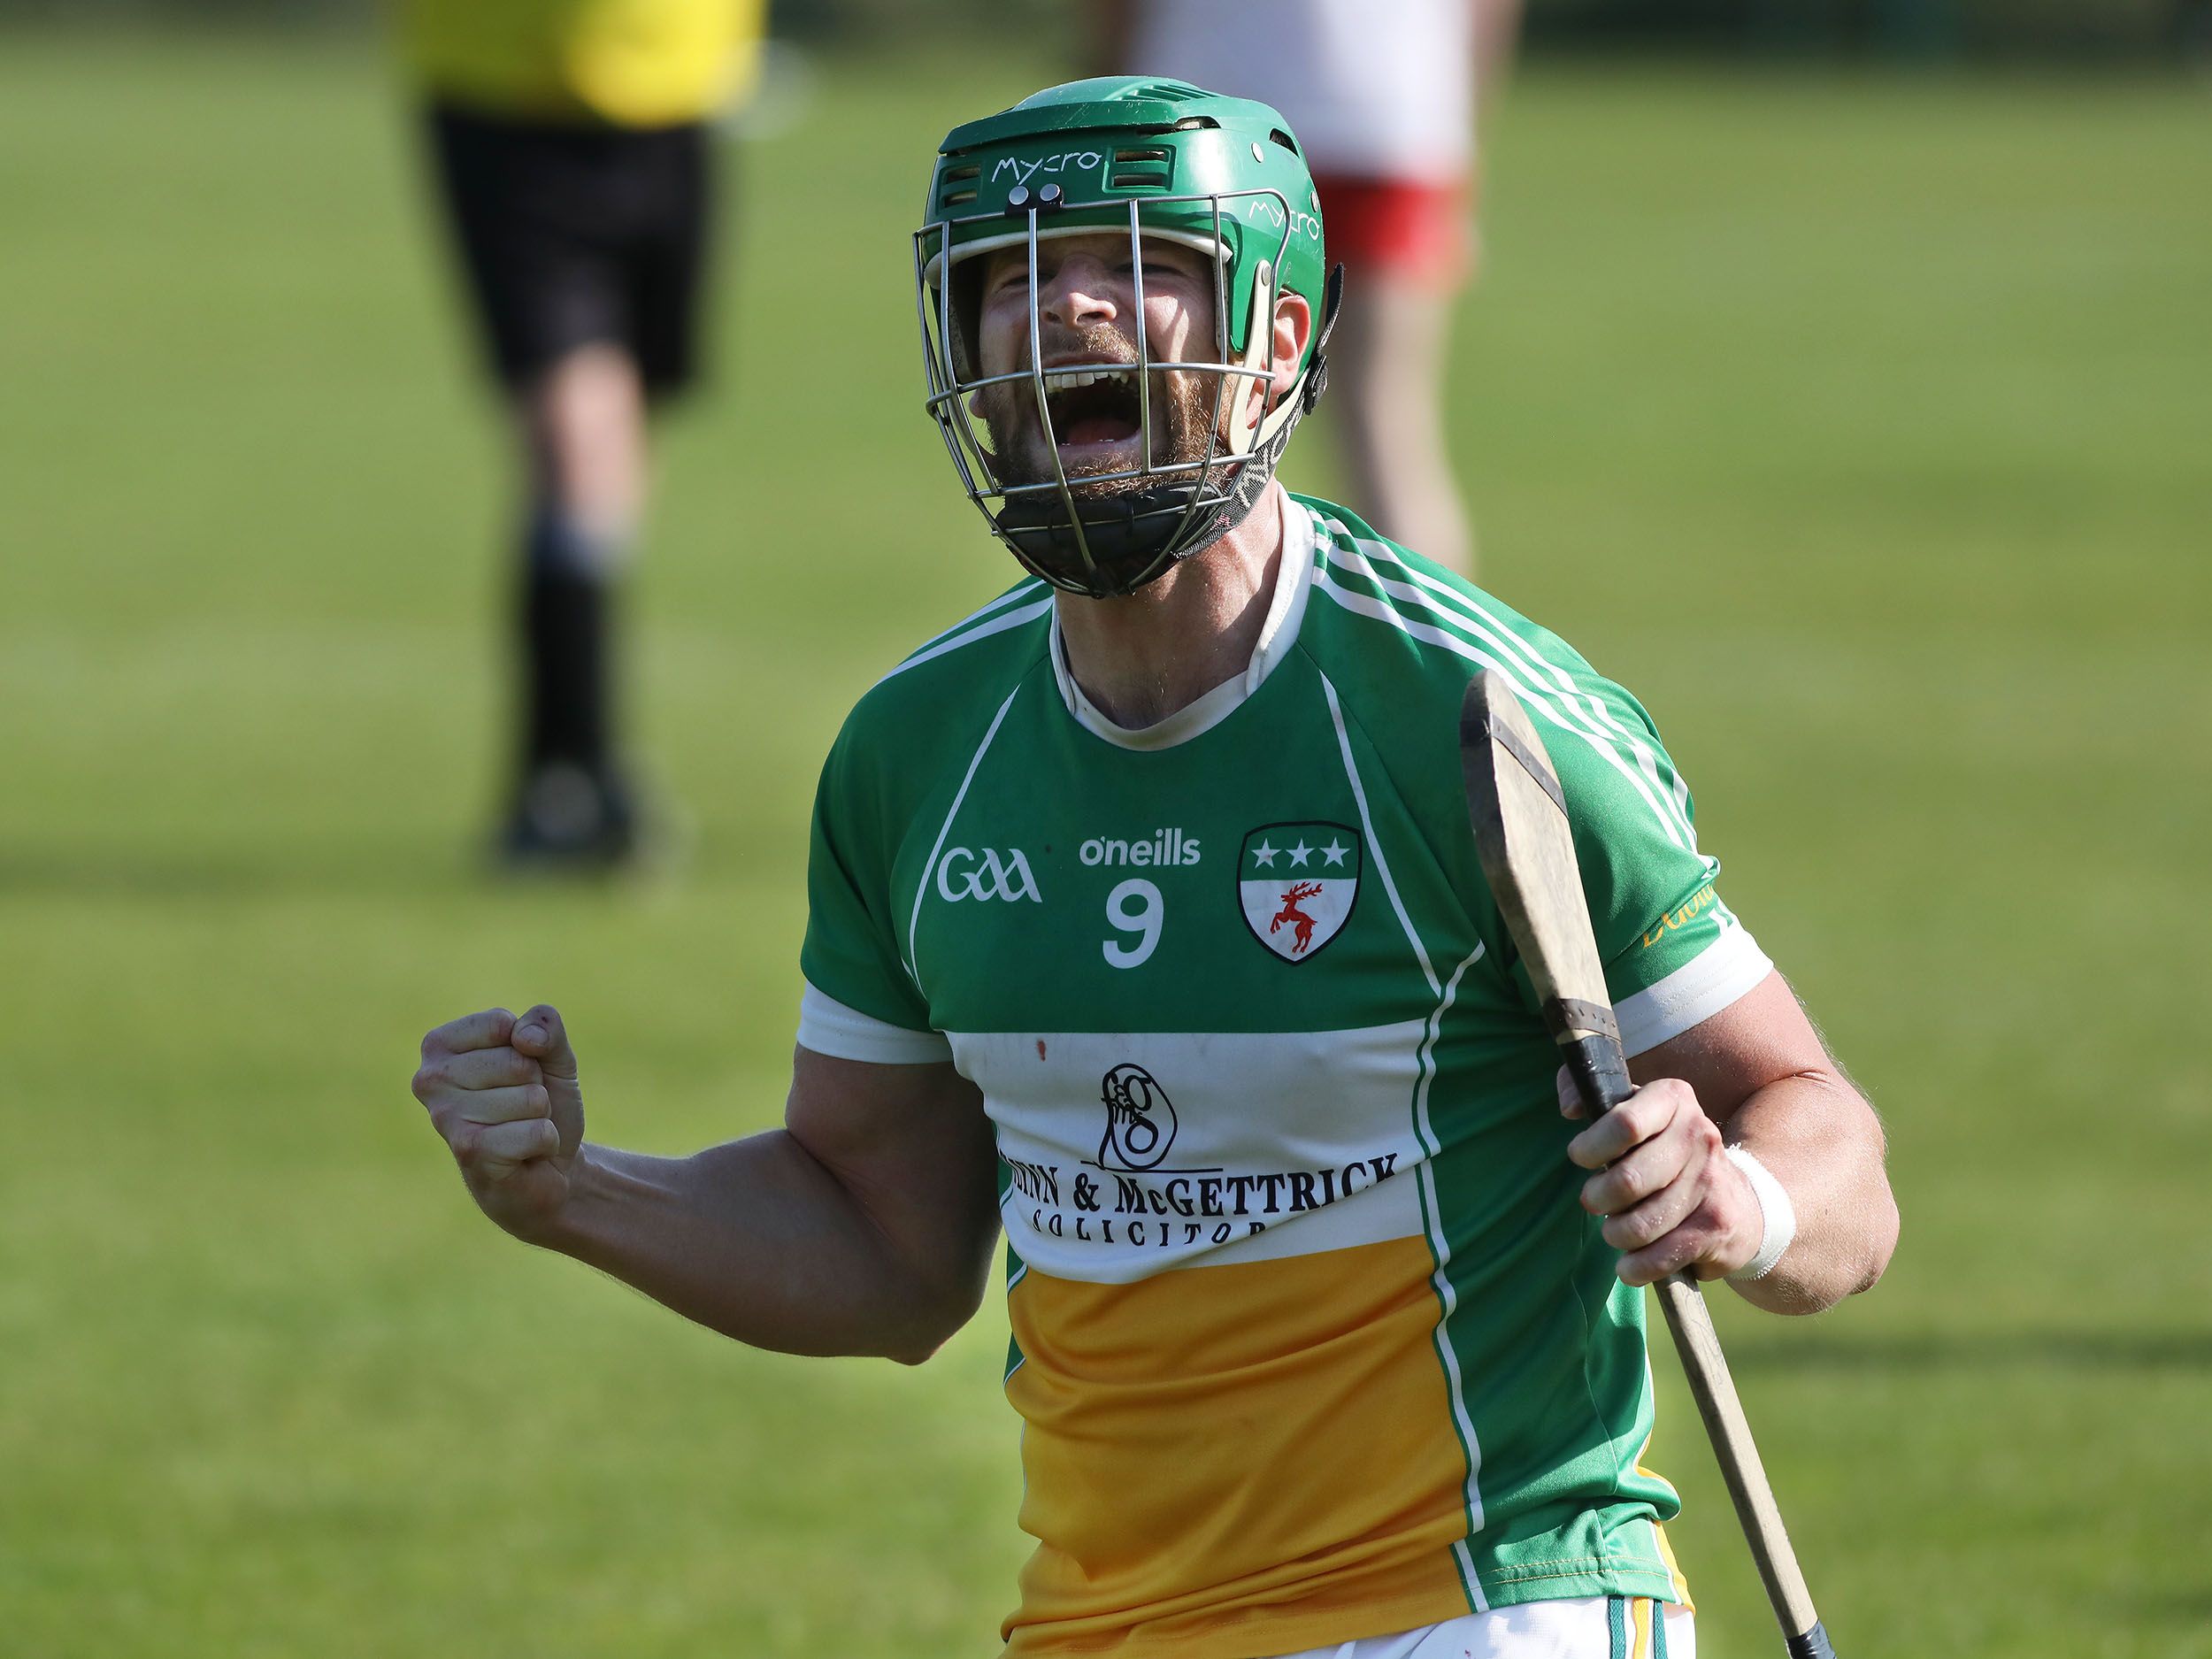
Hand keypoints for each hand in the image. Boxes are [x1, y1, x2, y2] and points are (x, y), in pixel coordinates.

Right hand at [413, 1004, 586, 1242]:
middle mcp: (430, 1080)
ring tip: (520, 1129)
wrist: (549, 1168)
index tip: (517, 1074)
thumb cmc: (540, 1104)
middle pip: (518, 1062)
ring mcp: (446, 1118)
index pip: (502, 1024)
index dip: (529, 1049)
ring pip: (530, 1097)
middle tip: (520, 1108)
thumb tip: (525, 1038)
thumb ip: (545, 1025)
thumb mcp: (552, 1054)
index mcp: (439, 1046)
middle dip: (535, 1085)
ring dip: (539, 1115)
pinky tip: (525, 1153)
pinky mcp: (470, 1152)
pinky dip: (546, 1141)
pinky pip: (537, 1131)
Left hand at [1558, 1071, 1760, 1286]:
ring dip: (1614, 1234)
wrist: (1739, 1202)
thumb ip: (1590, 1092)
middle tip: (1594, 1201)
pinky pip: (1659, 1256)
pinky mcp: (1716, 1226)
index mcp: (1673, 1098)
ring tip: (1615, 1230)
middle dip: (1597, 1199)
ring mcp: (1711, 1182)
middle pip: (1627, 1180)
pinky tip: (1630, 1263)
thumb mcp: (1634, 1109)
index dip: (1592, 1147)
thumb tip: (1570, 1107)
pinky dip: (1635, 1267)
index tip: (1581, 1158)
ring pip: (1639, 1224)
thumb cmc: (1663, 1151)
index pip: (1625, 1122)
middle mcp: (1699, 1134)